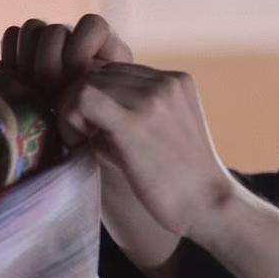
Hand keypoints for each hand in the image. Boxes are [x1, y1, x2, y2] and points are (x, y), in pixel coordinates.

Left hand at [1, 14, 183, 277]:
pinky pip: (82, 97)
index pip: (118, 71)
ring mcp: (152, 97)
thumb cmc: (183, 182)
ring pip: (86, 82)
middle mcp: (166, 81)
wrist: (209, 206)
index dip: (98, 97)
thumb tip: (86, 100)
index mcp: (178, 81)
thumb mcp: (169, 132)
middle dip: (81, 102)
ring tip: (81, 142)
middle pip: (100, 73)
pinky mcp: (134, 120)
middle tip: (81, 138)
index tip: (94, 129)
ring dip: (73, 111)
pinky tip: (79, 143)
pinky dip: (70, 118)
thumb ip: (140, 110)